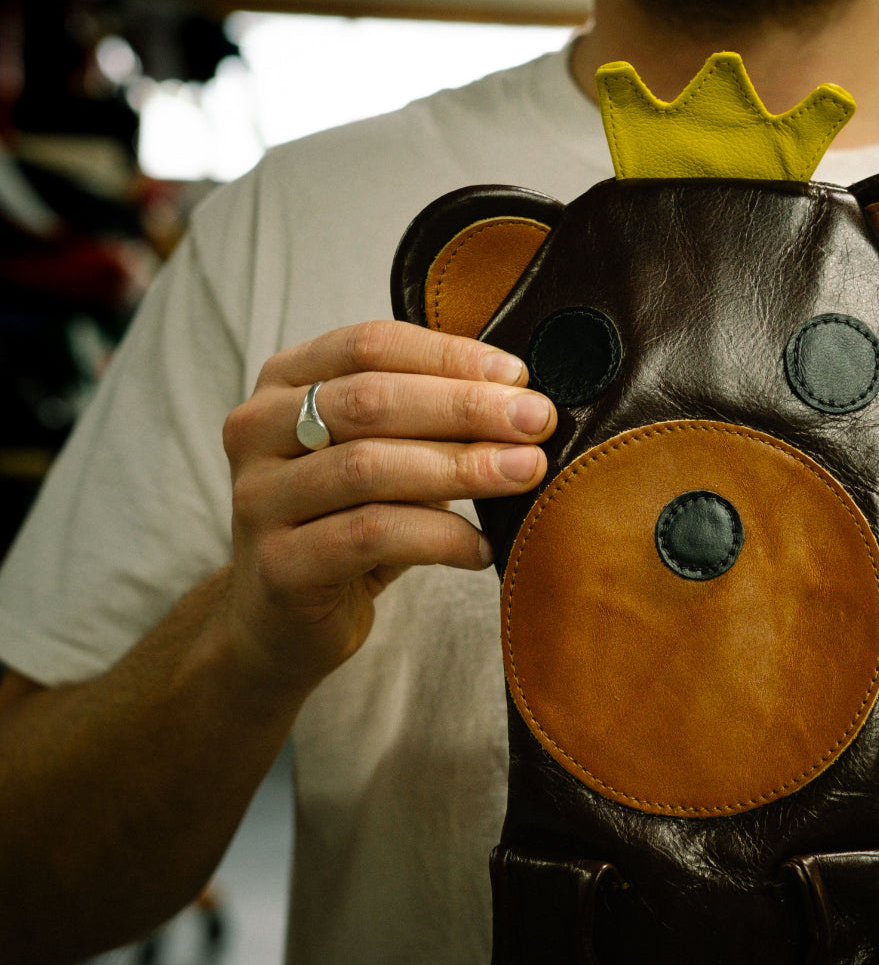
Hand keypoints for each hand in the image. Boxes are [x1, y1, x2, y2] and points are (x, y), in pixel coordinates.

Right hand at [221, 321, 554, 690]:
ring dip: (461, 467)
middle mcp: (257, 430)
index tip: (518, 375)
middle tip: (536, 421)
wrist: (282, 619)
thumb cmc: (347, 521)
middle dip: (466, 407)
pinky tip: (483, 548)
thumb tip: (523, 403)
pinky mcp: (279, 565)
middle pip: (370, 401)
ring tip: (524, 474)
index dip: (449, 356)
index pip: (369, 345)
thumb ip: (429, 420)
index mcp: (284, 383)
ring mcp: (258, 498)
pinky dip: (440, 537)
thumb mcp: (382, 454)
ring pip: (369, 467)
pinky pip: (371, 537)